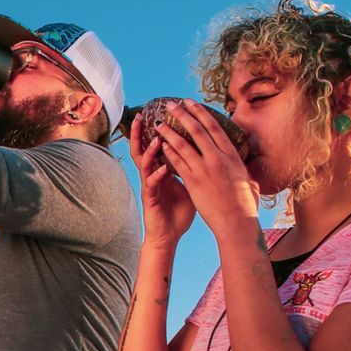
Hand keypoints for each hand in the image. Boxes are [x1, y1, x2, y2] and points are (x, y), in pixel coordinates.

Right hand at [129, 113, 195, 246]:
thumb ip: (194, 170)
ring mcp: (150, 186)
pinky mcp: (150, 199)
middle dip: (141, 133)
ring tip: (158, 137)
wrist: (168, 236)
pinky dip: (157, 174)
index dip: (159, 130)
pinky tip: (163, 167)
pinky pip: (151, 184)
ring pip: (145, 163)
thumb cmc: (178, 212)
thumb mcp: (190, 186)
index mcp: (162, 170)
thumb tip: (209, 156)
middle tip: (141, 116)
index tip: (162, 114)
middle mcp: (153, 175)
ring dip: (151, 150)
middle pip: (144, 149)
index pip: (159, 146)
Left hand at [156, 100, 260, 242]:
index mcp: (232, 155)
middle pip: (197, 130)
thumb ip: (242, 168)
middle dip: (182, 115)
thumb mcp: (248, 180)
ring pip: (183, 144)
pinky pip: (178, 162)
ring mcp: (204, 169)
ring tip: (159, 123)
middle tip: (171, 105)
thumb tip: (243, 164)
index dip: (201, 113)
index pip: (214, 127)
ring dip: (169, 132)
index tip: (191, 103)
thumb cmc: (245, 204)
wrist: (236, 222)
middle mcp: (218, 158)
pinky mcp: (193, 181)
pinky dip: (169, 151)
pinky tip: (161, 145)